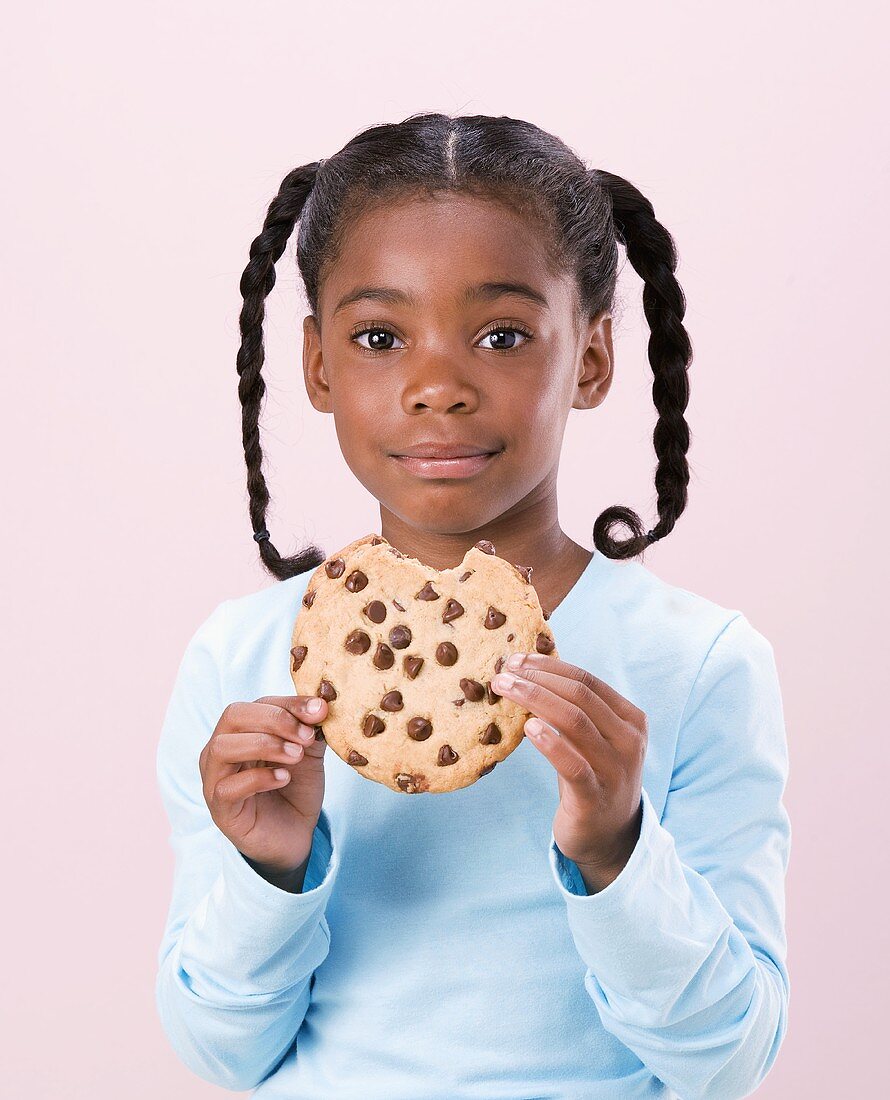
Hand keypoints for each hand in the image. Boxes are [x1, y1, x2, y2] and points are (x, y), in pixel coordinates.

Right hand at [199, 694, 328, 875]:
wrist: (295, 834)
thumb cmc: (295, 789)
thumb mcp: (309, 753)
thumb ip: (311, 729)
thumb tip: (321, 704)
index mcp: (241, 731)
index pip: (258, 703)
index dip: (289, 703)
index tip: (320, 711)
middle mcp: (221, 749)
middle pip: (233, 716)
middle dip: (274, 720)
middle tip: (306, 736)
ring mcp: (215, 778)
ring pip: (223, 747)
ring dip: (264, 745)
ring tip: (296, 756)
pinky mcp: (219, 808)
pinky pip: (228, 786)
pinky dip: (259, 778)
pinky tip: (283, 779)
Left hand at [491, 653, 646, 891]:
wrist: (609, 835)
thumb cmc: (592, 775)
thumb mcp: (592, 738)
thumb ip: (573, 709)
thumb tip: (525, 671)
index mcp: (630, 719)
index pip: (586, 680)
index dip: (549, 666)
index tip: (516, 660)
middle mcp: (628, 741)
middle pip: (579, 696)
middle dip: (537, 679)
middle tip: (502, 673)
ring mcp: (615, 769)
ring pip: (574, 722)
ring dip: (534, 699)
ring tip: (504, 689)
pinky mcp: (595, 797)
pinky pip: (572, 764)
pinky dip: (550, 742)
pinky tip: (528, 728)